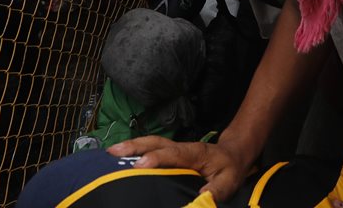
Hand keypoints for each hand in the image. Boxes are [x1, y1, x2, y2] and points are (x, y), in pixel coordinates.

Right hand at [106, 137, 251, 200]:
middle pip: (156, 143)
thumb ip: (215, 191)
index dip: (157, 158)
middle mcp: (181, 148)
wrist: (233, 154)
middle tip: (114, 152)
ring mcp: (173, 149)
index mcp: (194, 153)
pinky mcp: (169, 155)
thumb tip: (200, 199)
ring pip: (150, 144)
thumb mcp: (228, 182)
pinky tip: (119, 158)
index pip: (174, 154)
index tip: (140, 164)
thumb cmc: (230, 168)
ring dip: (131, 146)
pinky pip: (150, 150)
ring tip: (110, 152)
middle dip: (135, 146)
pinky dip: (134, 151)